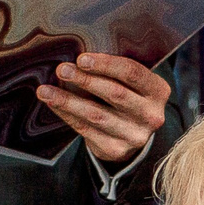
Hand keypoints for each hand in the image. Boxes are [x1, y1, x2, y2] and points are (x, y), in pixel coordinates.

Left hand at [39, 53, 170, 163]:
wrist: (132, 135)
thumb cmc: (128, 97)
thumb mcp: (132, 83)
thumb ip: (116, 71)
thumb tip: (77, 55)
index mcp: (158, 91)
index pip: (132, 73)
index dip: (106, 65)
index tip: (81, 58)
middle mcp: (151, 115)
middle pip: (115, 94)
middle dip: (85, 80)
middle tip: (62, 70)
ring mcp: (134, 135)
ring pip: (96, 115)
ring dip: (68, 101)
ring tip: (45, 90)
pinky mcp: (116, 149)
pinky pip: (86, 129)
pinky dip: (67, 115)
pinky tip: (53, 104)